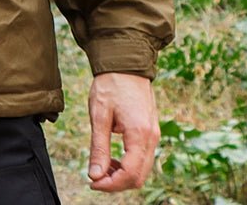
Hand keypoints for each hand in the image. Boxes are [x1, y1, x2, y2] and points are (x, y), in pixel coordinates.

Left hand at [87, 72, 158, 191]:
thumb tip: (95, 175)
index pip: (130, 174)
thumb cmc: (110, 85)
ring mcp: (154, 134)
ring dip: (122, 174)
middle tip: (95, 177)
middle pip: (139, 176)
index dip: (111, 184)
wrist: (125, 62)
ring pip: (142, 169)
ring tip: (101, 167)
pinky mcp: (151, 131)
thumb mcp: (100, 115)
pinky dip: (129, 164)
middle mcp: (152, 138)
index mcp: (140, 134)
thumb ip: (99, 147)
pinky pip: (143, 157)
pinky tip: (112, 158)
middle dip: (116, 183)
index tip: (92, 181)